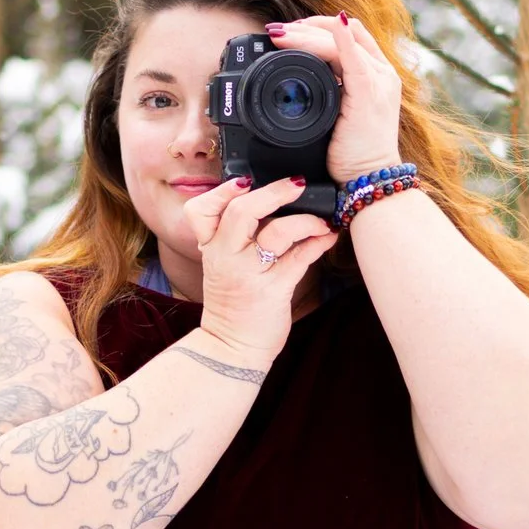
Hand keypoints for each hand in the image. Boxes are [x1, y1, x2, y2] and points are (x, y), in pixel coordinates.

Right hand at [182, 174, 339, 358]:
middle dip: (273, 192)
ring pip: (276, 232)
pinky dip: (318, 243)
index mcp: (211, 248)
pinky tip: (328, 236)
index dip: (222, 191)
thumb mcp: (222, 266)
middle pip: (241, 212)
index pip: (201, 210)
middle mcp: (226, 257)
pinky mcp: (274, 290)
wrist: (232, 347)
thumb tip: (271, 202)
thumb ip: (237, 236)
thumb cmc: (233, 303)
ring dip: (305, 220)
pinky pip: (300, 258)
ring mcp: (249, 274)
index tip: (244, 181)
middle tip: (297, 184)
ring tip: (321, 220)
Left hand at [266, 13, 404, 182]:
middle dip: (307, 27)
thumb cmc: (354, 153)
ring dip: (308, 33)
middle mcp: (381, 72)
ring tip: (280, 35)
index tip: (292, 30)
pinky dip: (341, 40)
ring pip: (341, 42)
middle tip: (278, 30)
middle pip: (345, 31)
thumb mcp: (341, 113)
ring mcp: (377, 81)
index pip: (351, 33)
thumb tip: (301, 80)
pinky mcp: (367, 94)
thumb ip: (331, 92)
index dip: (321, 25)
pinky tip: (332, 26)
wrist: (369, 177)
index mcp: (376, 74)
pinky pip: (354, 59)